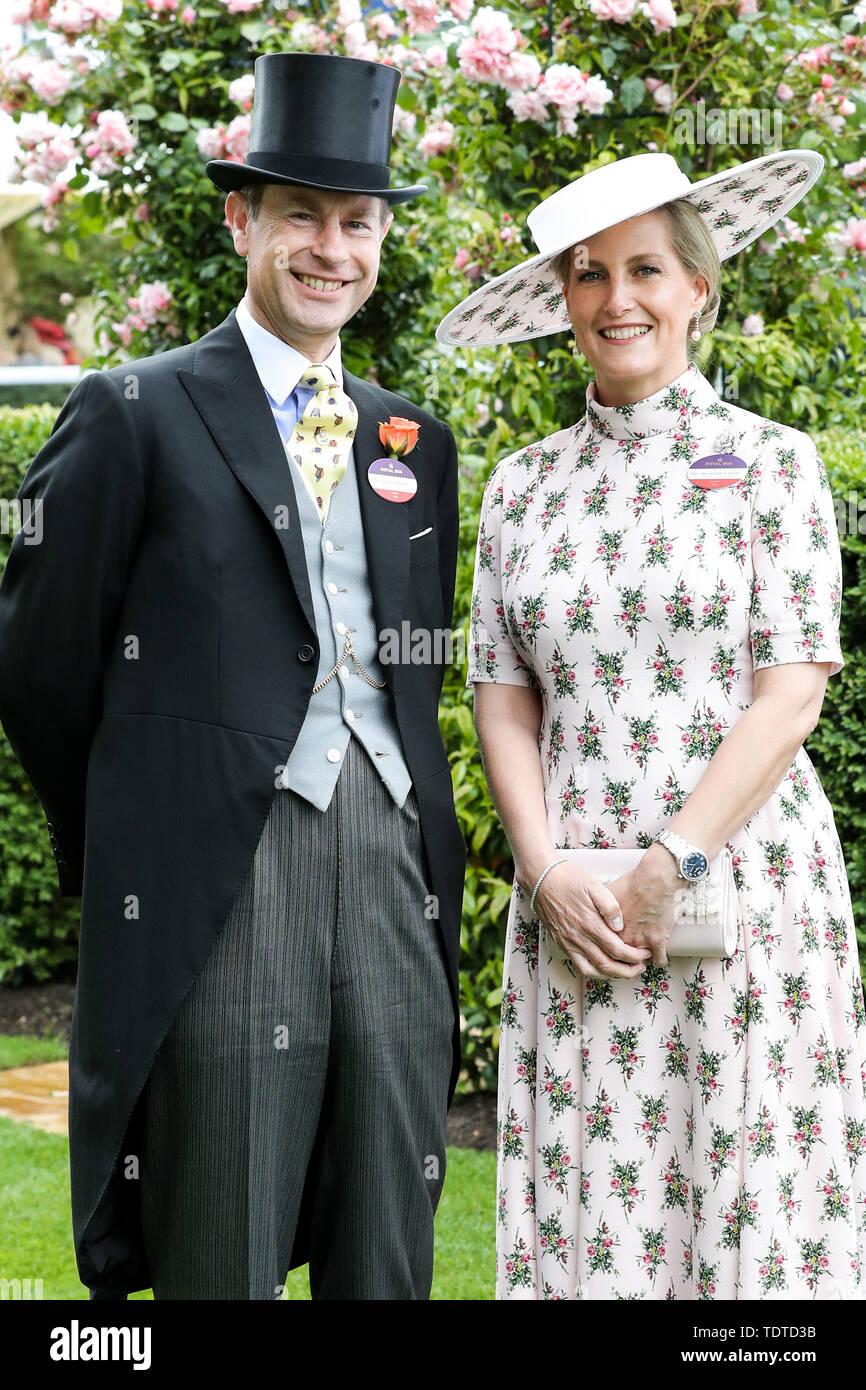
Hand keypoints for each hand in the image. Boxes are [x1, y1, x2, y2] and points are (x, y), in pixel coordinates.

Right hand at [532, 861, 652, 979]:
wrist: (541, 880)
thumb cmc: (568, 879)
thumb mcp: (594, 885)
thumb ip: (610, 907)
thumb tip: (620, 926)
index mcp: (590, 924)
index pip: (617, 949)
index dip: (634, 956)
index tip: (645, 953)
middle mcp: (579, 938)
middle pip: (607, 965)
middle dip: (627, 971)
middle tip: (640, 968)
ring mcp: (569, 943)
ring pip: (593, 970)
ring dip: (612, 975)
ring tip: (625, 971)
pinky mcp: (562, 943)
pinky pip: (579, 965)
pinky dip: (594, 972)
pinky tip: (603, 967)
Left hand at [606, 843, 681, 967]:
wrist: (655, 878)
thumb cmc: (632, 882)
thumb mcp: (606, 895)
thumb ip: (598, 910)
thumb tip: (592, 915)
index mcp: (607, 928)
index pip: (602, 950)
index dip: (607, 952)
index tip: (612, 952)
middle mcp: (622, 938)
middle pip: (618, 961)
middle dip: (623, 963)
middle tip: (627, 960)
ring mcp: (640, 941)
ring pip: (638, 963)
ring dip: (640, 962)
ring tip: (642, 959)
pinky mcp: (658, 940)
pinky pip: (659, 961)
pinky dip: (660, 960)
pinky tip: (658, 956)